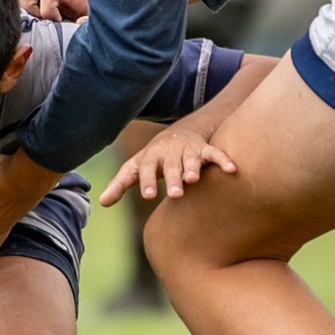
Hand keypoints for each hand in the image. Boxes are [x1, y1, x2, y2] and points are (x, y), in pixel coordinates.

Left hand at [100, 125, 237, 206]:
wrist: (179, 132)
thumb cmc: (154, 158)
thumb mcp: (136, 167)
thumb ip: (121, 184)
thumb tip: (102, 203)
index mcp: (151, 157)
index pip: (147, 168)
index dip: (148, 181)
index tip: (149, 196)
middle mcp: (170, 152)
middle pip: (170, 165)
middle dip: (173, 178)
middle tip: (175, 194)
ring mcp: (188, 150)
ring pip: (192, 159)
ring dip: (193, 167)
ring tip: (194, 180)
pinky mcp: (205, 150)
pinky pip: (215, 153)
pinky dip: (223, 160)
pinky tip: (232, 170)